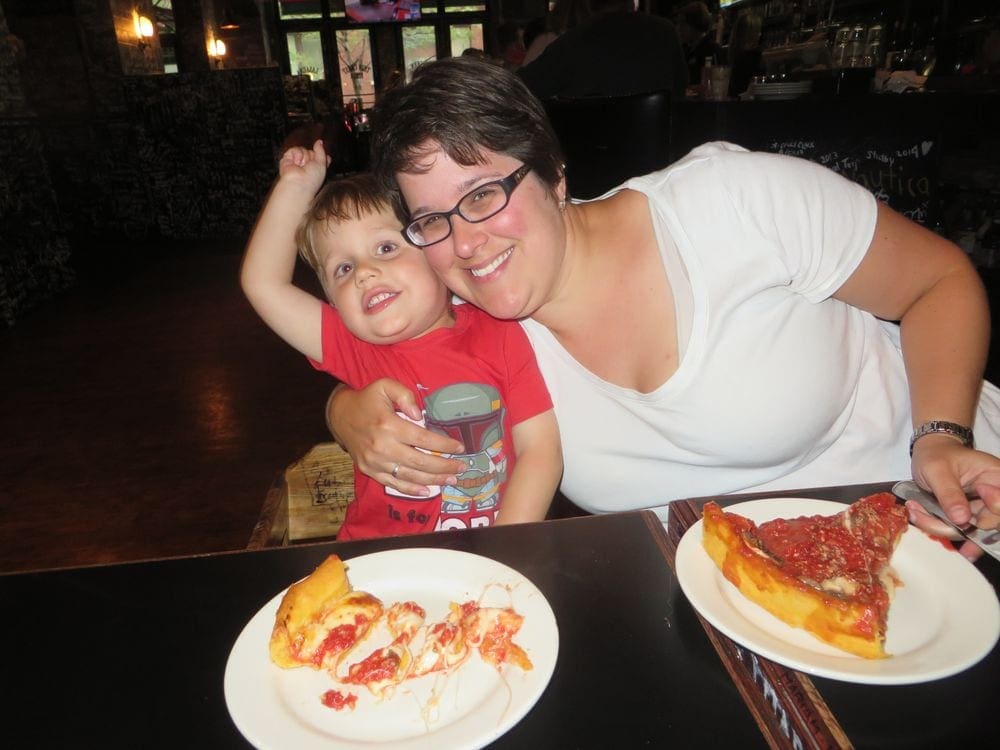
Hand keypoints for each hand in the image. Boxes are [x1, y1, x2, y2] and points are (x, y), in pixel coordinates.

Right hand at [278, 139, 329, 192]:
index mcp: (315, 168)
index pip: (319, 156)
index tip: (326, 159)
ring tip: (301, 167)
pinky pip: (294, 150)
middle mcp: (306, 165)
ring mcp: (296, 162)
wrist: (298, 183)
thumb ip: (321, 151)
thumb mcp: (322, 164)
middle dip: (312, 157)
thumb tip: (319, 141)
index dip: (321, 156)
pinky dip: (297, 155)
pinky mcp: (287, 159)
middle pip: (311, 151)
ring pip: (303, 149)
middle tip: (309, 166)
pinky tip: (295, 164)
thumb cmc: (312, 178)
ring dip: (304, 157)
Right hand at [326, 379, 467, 495]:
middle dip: (444, 466)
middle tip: (462, 468)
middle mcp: (382, 446)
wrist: (339, 415)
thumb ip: (405, 396)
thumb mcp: (385, 386)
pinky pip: (393, 483)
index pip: (423, 438)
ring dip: (433, 480)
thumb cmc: (367, 400)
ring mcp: (375, 462)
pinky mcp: (369, 470)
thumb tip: (420, 415)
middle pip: (420, 461)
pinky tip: (428, 490)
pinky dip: (411, 489)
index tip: (460, 447)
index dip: (444, 445)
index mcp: (388, 425)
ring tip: (451, 479)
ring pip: (409, 475)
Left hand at [910, 436, 999, 559]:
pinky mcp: (967, 518)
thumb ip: (949, 493)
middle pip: (988, 524)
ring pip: (969, 532)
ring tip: (915, 510)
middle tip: (922, 511)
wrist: (927, 455)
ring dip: (939, 526)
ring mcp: (980, 510)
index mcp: (996, 477)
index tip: (976, 493)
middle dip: (955, 523)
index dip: (993, 505)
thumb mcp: (937, 469)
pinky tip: (923, 520)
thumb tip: (961, 519)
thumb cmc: (936, 455)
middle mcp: (993, 496)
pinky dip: (938, 528)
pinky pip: (957, 532)